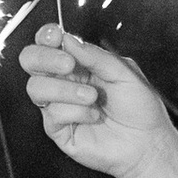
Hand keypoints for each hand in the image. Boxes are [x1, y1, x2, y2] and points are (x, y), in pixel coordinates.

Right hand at [19, 29, 177, 177]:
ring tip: (92, 97)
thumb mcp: (124, 72)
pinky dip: (76, 112)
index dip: (46, 36)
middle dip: (44, 58)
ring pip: (36, 88)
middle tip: (68, 64)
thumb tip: (69, 40)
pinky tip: (93, 116)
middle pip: (31, 61)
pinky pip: (52, 114)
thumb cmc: (140, 108)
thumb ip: (96, 56)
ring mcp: (59, 105)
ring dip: (66, 89)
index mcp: (79, 63)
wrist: (146, 143)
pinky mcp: (58, 130)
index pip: (50, 43)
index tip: (56, 35)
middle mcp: (65, 82)